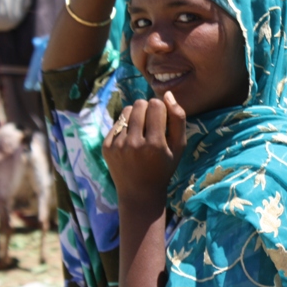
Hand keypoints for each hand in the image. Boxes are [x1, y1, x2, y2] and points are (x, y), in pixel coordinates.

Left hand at [103, 92, 186, 209]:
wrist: (139, 192)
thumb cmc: (164, 167)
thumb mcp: (179, 146)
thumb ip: (178, 119)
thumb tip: (167, 94)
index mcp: (155, 144)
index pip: (156, 105)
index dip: (161, 108)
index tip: (163, 120)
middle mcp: (134, 144)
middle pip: (140, 104)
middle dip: (148, 109)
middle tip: (152, 124)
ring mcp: (118, 146)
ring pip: (127, 110)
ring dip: (136, 115)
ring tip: (141, 130)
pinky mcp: (106, 146)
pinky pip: (117, 122)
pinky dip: (126, 126)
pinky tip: (131, 140)